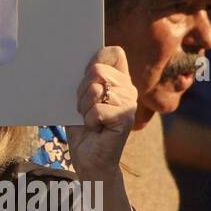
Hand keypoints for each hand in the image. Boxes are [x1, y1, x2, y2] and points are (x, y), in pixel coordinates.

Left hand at [65, 45, 137, 179]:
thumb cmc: (83, 127)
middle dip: (82, 90)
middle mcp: (128, 88)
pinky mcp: (126, 118)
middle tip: (85, 107)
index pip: (113, 52)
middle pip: (97, 70)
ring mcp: (129, 103)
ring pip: (95, 89)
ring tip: (90, 119)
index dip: (96, 60)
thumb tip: (83, 57)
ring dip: (84, 107)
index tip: (87, 76)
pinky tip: (95, 128)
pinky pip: (96, 109)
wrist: (89, 158)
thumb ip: (87, 77)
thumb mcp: (81, 97)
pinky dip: (88, 120)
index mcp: (119, 79)